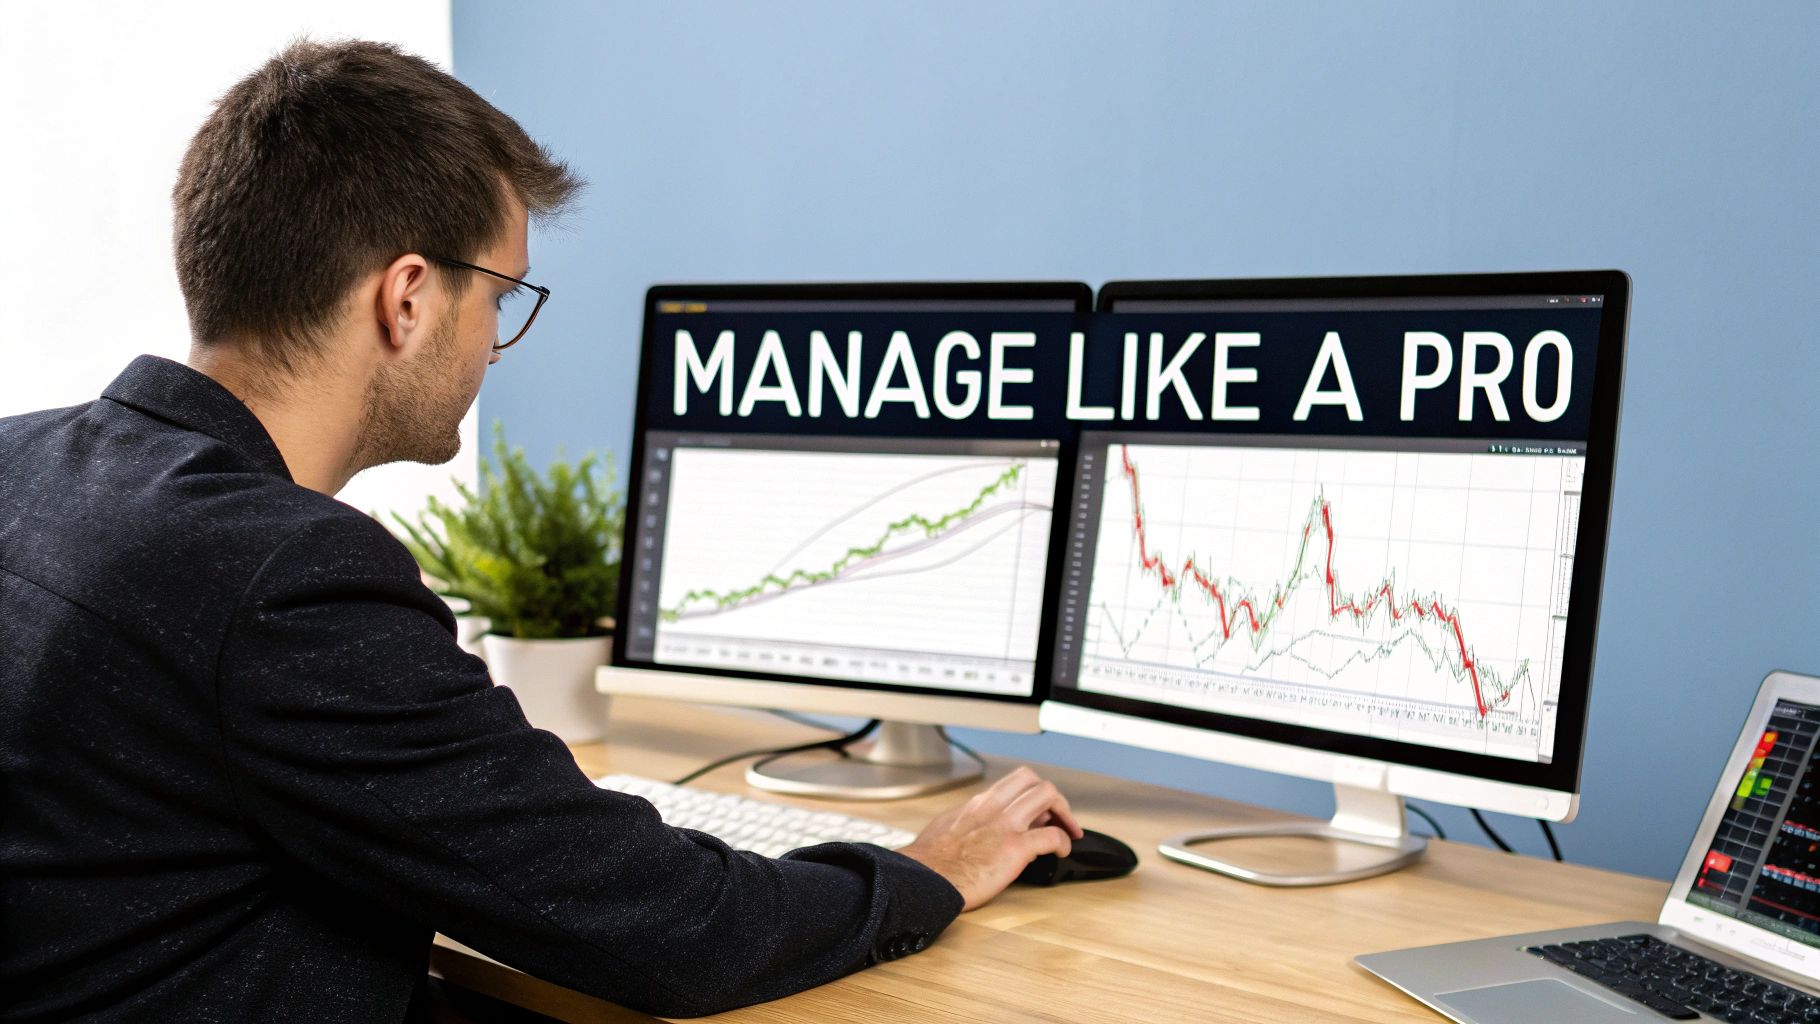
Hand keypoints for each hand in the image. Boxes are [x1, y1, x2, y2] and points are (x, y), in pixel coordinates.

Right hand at [897, 766, 1084, 910]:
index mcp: (976, 805)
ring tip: (1068, 832)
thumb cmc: (929, 863)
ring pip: (1047, 794)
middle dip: (1052, 797)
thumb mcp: (946, 828)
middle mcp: (992, 808)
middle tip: (1059, 818)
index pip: (1013, 785)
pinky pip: (1051, 835)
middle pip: (1032, 780)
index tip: (1037, 815)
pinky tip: (1061, 853)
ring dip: (1064, 812)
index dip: (1030, 797)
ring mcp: (1004, 825)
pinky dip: (1062, 842)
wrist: (922, 880)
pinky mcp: (1014, 848)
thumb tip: (980, 827)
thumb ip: (967, 822)